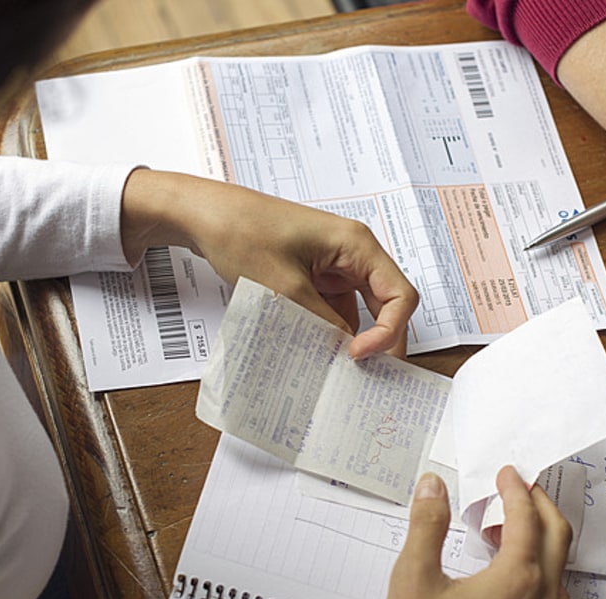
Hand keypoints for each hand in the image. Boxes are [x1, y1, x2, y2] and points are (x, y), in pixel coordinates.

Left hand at [119, 169, 418, 358]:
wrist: (205, 216)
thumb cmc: (242, 233)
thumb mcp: (284, 287)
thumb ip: (321, 322)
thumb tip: (344, 355)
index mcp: (357, 245)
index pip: (400, 295)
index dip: (389, 331)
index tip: (356, 355)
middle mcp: (353, 254)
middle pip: (386, 305)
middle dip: (378, 341)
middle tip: (362, 377)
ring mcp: (334, 266)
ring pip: (359, 312)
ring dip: (348, 340)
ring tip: (332, 370)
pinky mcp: (315, 277)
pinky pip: (334, 310)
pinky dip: (327, 332)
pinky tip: (313, 354)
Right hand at [365, 469, 573, 598]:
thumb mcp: (413, 579)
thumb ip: (425, 524)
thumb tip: (433, 488)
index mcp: (517, 581)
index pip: (526, 518)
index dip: (515, 489)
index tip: (506, 474)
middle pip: (556, 537)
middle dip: (538, 506)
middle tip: (519, 490)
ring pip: (559, 571)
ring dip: (540, 544)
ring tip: (507, 536)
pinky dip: (543, 579)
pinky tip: (517, 583)